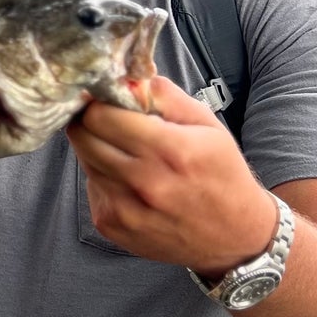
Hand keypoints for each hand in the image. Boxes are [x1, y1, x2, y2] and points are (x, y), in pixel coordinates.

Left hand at [67, 75, 277, 277]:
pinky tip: (130, 180)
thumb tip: (127, 78)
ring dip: (98, 149)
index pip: (101, 115)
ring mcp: (124, 209)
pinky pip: (91, 187)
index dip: (101, 102)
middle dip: (91, 121)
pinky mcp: (112, 226)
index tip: (108, 99)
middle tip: (109, 120)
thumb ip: (165, 96)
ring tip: (127, 152)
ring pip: (84, 160)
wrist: (234, 238)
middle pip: (82, 136)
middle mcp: (144, 182)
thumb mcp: (208, 125)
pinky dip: (103, 177)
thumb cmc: (223, 175)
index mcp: (170, 150)